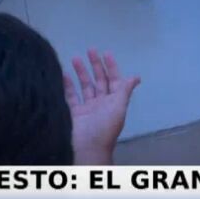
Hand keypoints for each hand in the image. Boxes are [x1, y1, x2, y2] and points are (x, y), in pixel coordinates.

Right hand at [63, 49, 140, 164]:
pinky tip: (63, 74)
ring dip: (81, 72)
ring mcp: (86, 108)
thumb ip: (124, 91)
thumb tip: (136, 77)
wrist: (87, 149)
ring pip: (84, 86)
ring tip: (75, 58)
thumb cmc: (104, 127)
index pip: (114, 80)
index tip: (105, 52)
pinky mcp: (73, 113)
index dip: (111, 67)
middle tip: (90, 49)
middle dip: (95, 65)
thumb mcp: (118, 107)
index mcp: (113, 102)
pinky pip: (70, 96)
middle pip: (99, 81)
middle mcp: (101, 104)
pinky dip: (67, 85)